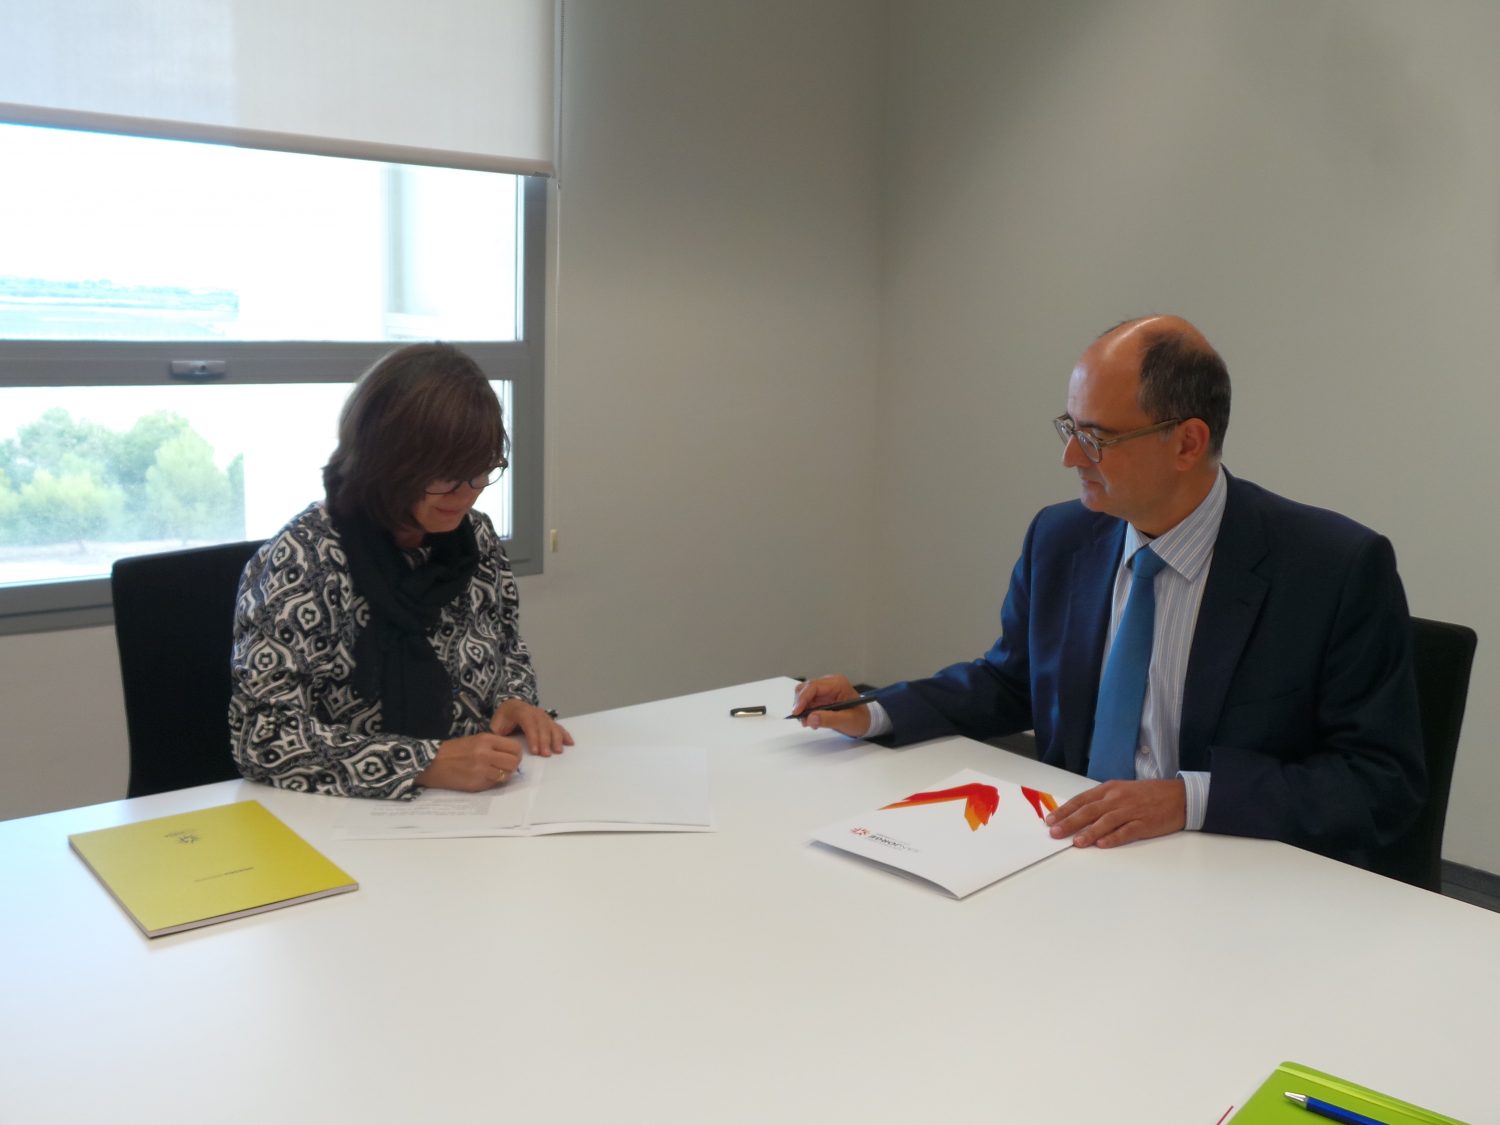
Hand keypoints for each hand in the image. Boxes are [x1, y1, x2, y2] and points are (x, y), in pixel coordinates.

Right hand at [418, 733, 524, 791]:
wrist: (431, 763)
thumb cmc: (453, 751)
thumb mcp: (474, 741)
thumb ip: (493, 746)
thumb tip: (511, 755)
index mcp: (486, 739)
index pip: (515, 747)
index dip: (516, 754)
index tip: (512, 757)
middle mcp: (486, 753)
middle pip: (514, 762)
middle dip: (513, 766)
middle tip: (505, 767)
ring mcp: (481, 769)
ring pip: (507, 774)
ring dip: (504, 775)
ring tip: (493, 773)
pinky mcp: (476, 783)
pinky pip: (494, 784)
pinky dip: (492, 782)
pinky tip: (483, 778)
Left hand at [491, 698, 573, 756]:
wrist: (510, 706)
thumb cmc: (503, 719)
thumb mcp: (496, 725)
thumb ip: (498, 735)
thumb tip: (500, 747)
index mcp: (520, 711)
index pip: (529, 723)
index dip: (533, 737)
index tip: (535, 751)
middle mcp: (534, 711)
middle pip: (542, 725)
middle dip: (545, 741)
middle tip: (546, 755)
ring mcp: (543, 715)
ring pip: (551, 725)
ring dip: (556, 738)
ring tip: (558, 751)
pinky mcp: (548, 720)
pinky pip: (558, 726)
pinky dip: (564, 734)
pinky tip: (570, 743)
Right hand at [791, 675, 868, 736]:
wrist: (866, 720)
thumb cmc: (860, 718)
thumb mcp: (847, 720)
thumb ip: (829, 719)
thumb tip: (810, 718)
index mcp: (838, 683)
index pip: (813, 686)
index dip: (802, 699)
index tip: (797, 712)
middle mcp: (829, 683)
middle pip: (805, 688)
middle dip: (800, 704)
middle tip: (802, 720)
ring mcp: (824, 689)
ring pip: (803, 694)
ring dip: (802, 709)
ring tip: (809, 722)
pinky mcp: (821, 697)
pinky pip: (807, 701)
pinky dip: (805, 711)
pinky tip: (812, 720)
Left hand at [1044, 779, 1186, 848]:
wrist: (1178, 796)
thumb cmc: (1147, 794)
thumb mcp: (1121, 790)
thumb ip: (1101, 801)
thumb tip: (1078, 814)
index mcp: (1109, 789)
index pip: (1082, 800)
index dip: (1065, 810)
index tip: (1051, 820)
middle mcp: (1117, 799)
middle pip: (1089, 811)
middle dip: (1070, 822)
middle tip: (1055, 833)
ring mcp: (1131, 811)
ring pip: (1106, 822)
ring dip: (1089, 832)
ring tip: (1076, 842)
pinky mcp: (1145, 824)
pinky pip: (1127, 831)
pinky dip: (1114, 838)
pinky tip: (1102, 844)